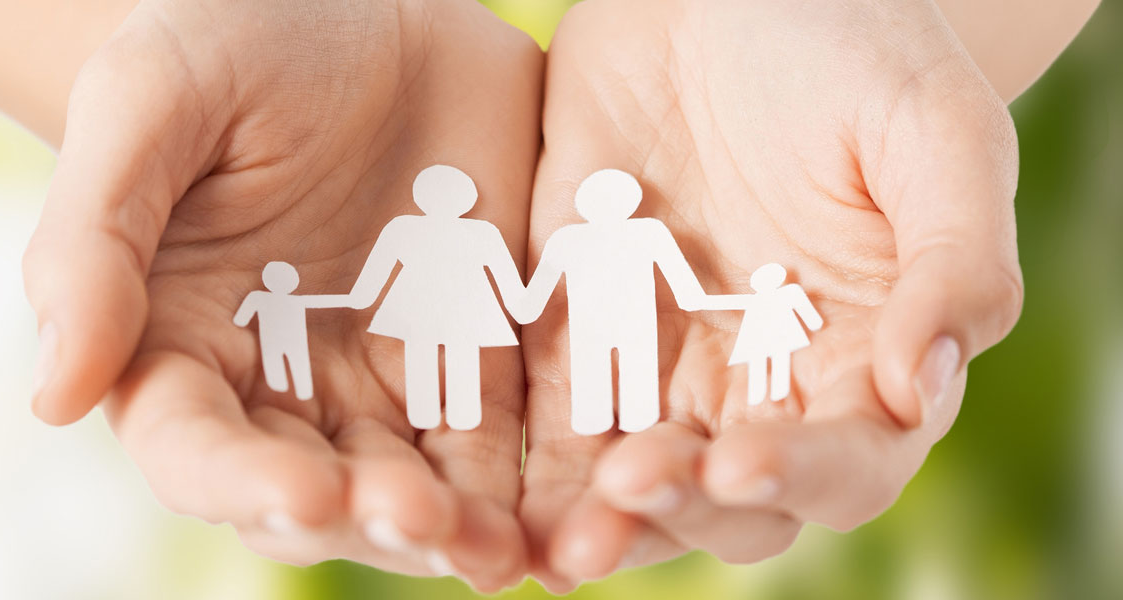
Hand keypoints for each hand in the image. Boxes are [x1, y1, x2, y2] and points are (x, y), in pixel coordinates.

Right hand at [22, 0, 541, 590]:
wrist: (357, 6)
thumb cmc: (228, 42)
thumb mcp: (147, 105)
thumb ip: (93, 242)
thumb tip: (54, 395)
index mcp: (187, 348)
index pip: (199, 450)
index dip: (243, 485)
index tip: (301, 494)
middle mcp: (286, 387)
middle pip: (321, 492)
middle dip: (370, 517)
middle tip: (422, 519)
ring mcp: (388, 376)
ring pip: (419, 487)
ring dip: (458, 529)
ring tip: (502, 550)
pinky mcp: (477, 354)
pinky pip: (504, 438)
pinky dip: (531, 484)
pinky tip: (564, 511)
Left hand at [520, 0, 1020, 589]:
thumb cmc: (857, 48)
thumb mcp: (932, 133)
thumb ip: (952, 261)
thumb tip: (918, 388)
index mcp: (862, 353)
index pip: (850, 459)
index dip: (802, 476)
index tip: (740, 460)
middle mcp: (762, 380)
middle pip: (728, 496)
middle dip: (680, 509)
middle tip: (626, 492)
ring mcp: (665, 360)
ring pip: (631, 478)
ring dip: (595, 518)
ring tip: (553, 537)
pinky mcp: (577, 327)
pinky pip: (551, 412)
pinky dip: (525, 463)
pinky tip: (490, 493)